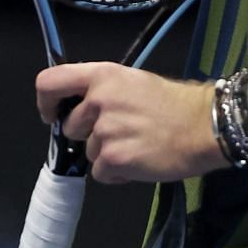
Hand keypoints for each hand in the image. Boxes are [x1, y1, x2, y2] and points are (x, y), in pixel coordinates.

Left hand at [34, 62, 226, 183]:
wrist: (203, 126)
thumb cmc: (172, 103)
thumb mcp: (132, 80)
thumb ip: (102, 89)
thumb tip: (80, 105)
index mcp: (101, 75)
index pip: (49, 82)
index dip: (45, 103)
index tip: (51, 115)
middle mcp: (98, 100)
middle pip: (70, 126)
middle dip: (88, 133)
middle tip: (119, 131)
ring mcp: (105, 131)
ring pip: (88, 151)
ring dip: (107, 153)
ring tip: (136, 144)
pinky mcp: (114, 158)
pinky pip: (101, 172)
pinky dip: (117, 172)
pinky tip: (139, 161)